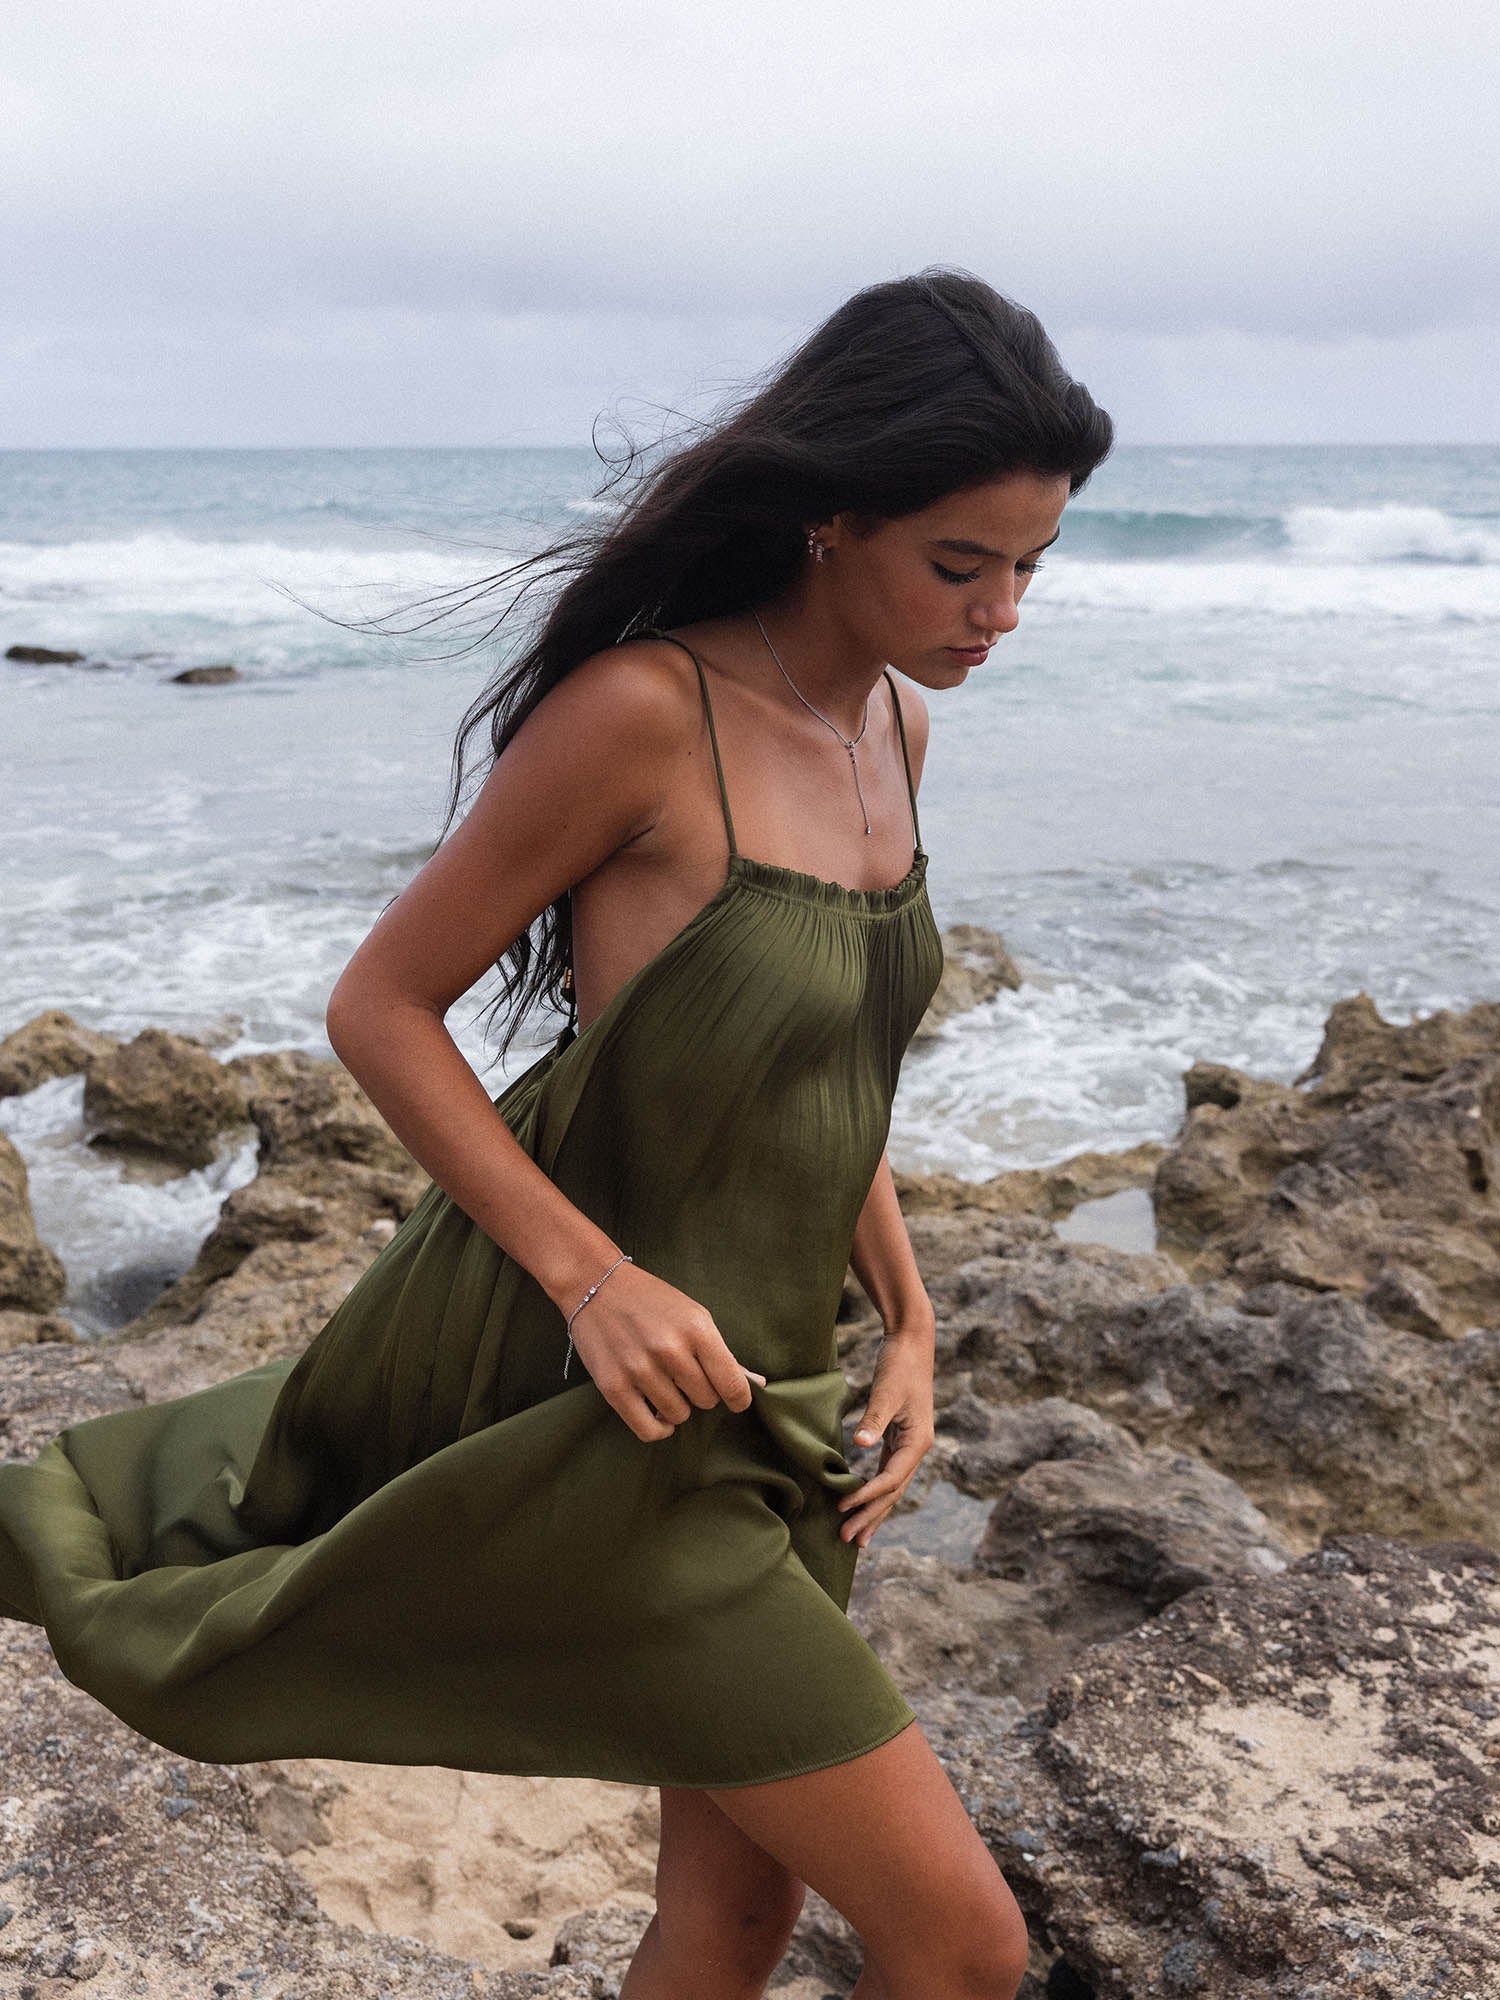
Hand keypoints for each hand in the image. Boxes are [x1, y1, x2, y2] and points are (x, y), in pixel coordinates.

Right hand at [567, 1261, 766, 1441]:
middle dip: (701, 1392)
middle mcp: (669, 1350)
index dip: (738, 1398)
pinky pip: (648, 1430)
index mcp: (696, 1329)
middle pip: (706, 1400)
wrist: (595, 1285)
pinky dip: (659, 1428)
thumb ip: (723, 1354)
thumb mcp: (694, 1316)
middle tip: (686, 1376)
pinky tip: (659, 1414)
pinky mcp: (613, 1386)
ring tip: (666, 1384)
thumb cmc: (652, 1301)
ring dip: (677, 1406)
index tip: (735, 1399)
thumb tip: (758, 1383)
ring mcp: (639, 1369)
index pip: (732, 1385)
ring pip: (679, 1415)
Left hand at [836, 1334, 935, 1547]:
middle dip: (871, 1517)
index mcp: (917, 1442)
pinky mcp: (898, 1438)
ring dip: (874, 1512)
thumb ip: (874, 1418)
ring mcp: (909, 1445)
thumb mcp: (886, 1391)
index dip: (867, 1496)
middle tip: (847, 1540)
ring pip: (891, 1488)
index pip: (891, 1479)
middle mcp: (916, 1449)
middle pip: (893, 1493)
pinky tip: (862, 1503)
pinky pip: (887, 1474)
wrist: (911, 1343)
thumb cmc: (899, 1365)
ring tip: (856, 1537)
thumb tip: (861, 1442)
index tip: (843, 1508)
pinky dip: (874, 1491)